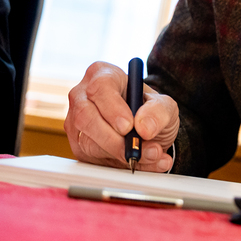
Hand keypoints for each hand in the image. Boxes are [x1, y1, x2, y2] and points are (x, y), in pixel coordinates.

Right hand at [65, 62, 179, 171]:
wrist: (148, 129)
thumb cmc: (151, 109)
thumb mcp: (164, 105)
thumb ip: (158, 111)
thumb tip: (143, 128)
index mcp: (102, 75)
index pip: (100, 88)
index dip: (112, 108)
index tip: (128, 126)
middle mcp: (82, 97)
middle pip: (85, 117)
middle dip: (113, 139)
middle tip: (136, 149)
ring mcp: (75, 122)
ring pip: (87, 142)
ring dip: (121, 155)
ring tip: (151, 155)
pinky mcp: (78, 145)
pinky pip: (92, 160)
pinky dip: (120, 166)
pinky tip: (142, 164)